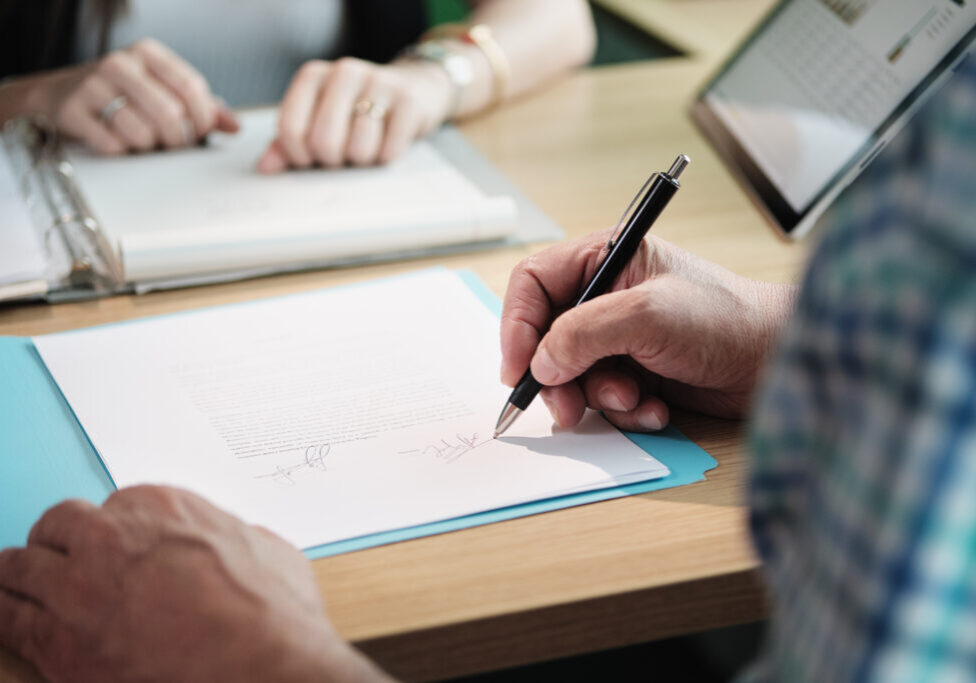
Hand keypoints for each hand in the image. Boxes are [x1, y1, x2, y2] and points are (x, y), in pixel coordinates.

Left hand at [0, 486, 390, 682]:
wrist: (267, 663)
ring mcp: (80, 590)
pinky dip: (6, 614)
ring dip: (21, 573)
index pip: (112, 506)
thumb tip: (236, 544)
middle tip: (62, 559)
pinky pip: (8, 620)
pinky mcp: (62, 645)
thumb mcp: (267, 549)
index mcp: (163, 507)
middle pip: (58, 525)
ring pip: (20, 566)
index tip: (116, 546)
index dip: (113, 531)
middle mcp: (113, 538)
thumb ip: (235, 537)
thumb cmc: (274, 612)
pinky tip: (8, 613)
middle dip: (60, 542)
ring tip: (18, 582)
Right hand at [22, 38, 237, 155]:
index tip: (200, 131)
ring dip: (149, 147)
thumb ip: (201, 107)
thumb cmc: (123, 95)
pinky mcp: (73, 111)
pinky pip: (114, 145)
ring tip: (142, 139)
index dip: (203, 119)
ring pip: (143, 132)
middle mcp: (120, 64)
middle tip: (173, 143)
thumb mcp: (162, 91)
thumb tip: (235, 126)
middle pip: (170, 114)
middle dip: (179, 139)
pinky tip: (117, 140)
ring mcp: (93, 86)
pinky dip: (122, 151)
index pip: (192, 88)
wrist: (61, 95)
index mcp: (148, 53)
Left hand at [258, 57, 452, 171]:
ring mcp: (378, 83)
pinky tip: (388, 144)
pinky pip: (390, 150)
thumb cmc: (357, 113)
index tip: (312, 159)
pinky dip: (386, 158)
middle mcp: (343, 72)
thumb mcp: (319, 121)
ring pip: (358, 148)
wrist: (414, 88)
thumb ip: (289, 143)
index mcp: (313, 76)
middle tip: (342, 156)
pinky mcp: (408, 100)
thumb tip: (265, 167)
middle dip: (333, 162)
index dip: (300, 157)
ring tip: (366, 148)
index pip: (291, 129)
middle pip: (324, 141)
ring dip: (362, 161)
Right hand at [500, 230, 796, 430]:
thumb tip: (539, 364)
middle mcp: (606, 296)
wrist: (777, 361)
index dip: (518, 325)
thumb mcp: (649, 315)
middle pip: (545, 337)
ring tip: (635, 399)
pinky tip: (656, 407)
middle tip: (567, 408)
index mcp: (605, 259)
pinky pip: (602, 397)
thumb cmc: (726, 319)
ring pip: (572, 374)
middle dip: (555, 376)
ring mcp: (620, 336)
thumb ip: (584, 333)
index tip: (517, 369)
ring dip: (597, 396)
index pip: (534, 284)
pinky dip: (625, 409)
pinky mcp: (635, 371)